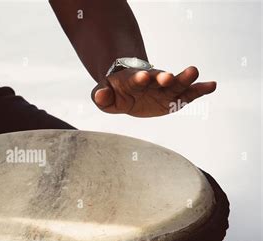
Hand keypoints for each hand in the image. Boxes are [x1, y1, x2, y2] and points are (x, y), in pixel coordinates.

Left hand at [91, 66, 215, 116]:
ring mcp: (165, 88)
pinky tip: (212, 85)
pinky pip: (189, 94)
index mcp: (133, 80)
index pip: (136, 79)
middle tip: (168, 75)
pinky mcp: (175, 97)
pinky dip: (200, 90)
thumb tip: (100, 96)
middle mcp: (152, 81)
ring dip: (185, 79)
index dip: (139, 78)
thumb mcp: (103, 94)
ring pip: (176, 84)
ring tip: (194, 72)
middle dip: (164, 77)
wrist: (129, 86)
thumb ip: (100, 96)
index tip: (143, 76)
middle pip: (159, 78)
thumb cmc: (115, 91)